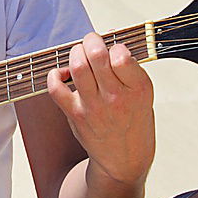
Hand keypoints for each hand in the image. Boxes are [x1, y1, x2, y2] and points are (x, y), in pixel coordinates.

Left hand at [47, 33, 154, 185]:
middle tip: (92, 41)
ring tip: (80, 54)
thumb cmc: (134, 122)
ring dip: (76, 53)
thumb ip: (128, 67)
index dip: (115, 45)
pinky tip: (63, 73)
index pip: (122, 56)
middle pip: (96, 56)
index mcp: (138, 89)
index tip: (114, 48)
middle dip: (91, 40)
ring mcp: (94, 107)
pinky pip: (56, 88)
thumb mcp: (142, 93)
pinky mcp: (76, 114)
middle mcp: (116, 98)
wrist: (124, 160)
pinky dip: (55, 75)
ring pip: (77, 67)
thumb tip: (110, 37)